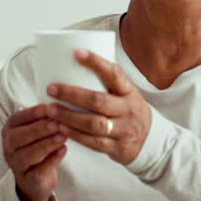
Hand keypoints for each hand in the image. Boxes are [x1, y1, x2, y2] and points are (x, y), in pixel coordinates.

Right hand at [2, 104, 66, 200]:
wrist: (35, 179)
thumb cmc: (36, 148)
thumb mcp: (35, 131)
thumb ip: (43, 119)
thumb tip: (58, 105)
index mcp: (10, 131)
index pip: (16, 119)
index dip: (32, 113)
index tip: (48, 107)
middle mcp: (9, 147)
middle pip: (18, 137)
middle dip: (38, 129)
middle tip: (56, 123)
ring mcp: (17, 164)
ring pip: (27, 154)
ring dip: (46, 144)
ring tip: (62, 136)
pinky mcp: (29, 179)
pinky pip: (39, 170)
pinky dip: (52, 159)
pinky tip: (63, 150)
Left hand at [45, 49, 150, 165]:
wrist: (150, 141)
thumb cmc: (128, 111)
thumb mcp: (126, 94)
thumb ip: (106, 83)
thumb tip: (73, 62)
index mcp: (129, 92)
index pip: (114, 74)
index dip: (96, 63)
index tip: (77, 53)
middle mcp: (128, 110)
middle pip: (98, 100)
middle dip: (72, 94)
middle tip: (51, 88)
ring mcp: (123, 130)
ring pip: (94, 123)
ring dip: (69, 116)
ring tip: (50, 109)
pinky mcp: (117, 147)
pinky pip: (93, 142)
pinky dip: (75, 135)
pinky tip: (60, 128)